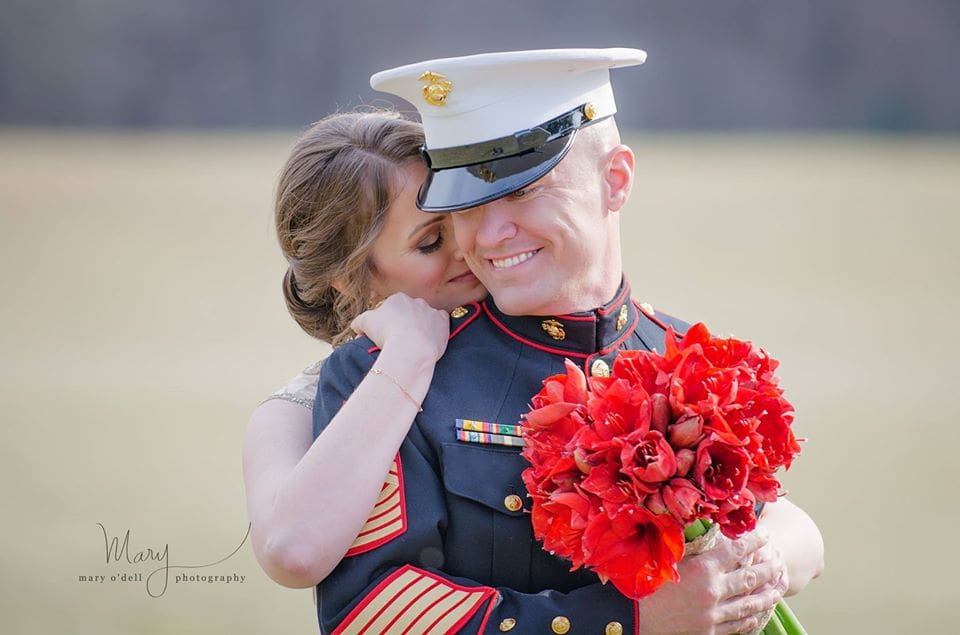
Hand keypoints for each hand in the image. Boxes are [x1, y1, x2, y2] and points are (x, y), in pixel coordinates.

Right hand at [351, 292, 449, 362]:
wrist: (410, 349)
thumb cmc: (386, 334)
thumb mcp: (364, 324)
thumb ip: (359, 322)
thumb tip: (356, 327)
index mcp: (397, 298)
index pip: (392, 308)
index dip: (388, 322)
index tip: (385, 334)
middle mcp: (416, 300)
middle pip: (409, 311)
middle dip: (404, 323)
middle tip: (399, 339)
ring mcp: (431, 310)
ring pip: (425, 316)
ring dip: (420, 326)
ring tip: (414, 342)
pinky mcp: (443, 322)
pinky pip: (440, 322)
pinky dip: (436, 329)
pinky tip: (429, 339)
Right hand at [636, 528, 785, 633]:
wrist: (630, 619)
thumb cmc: (642, 583)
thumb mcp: (665, 558)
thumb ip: (687, 544)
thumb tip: (700, 527)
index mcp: (702, 569)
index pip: (737, 550)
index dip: (754, 541)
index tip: (765, 534)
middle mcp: (712, 592)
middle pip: (750, 577)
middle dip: (769, 567)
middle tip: (778, 560)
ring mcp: (713, 615)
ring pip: (750, 604)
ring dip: (768, 594)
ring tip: (779, 586)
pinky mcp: (710, 633)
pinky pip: (739, 625)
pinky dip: (752, 617)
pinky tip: (759, 612)